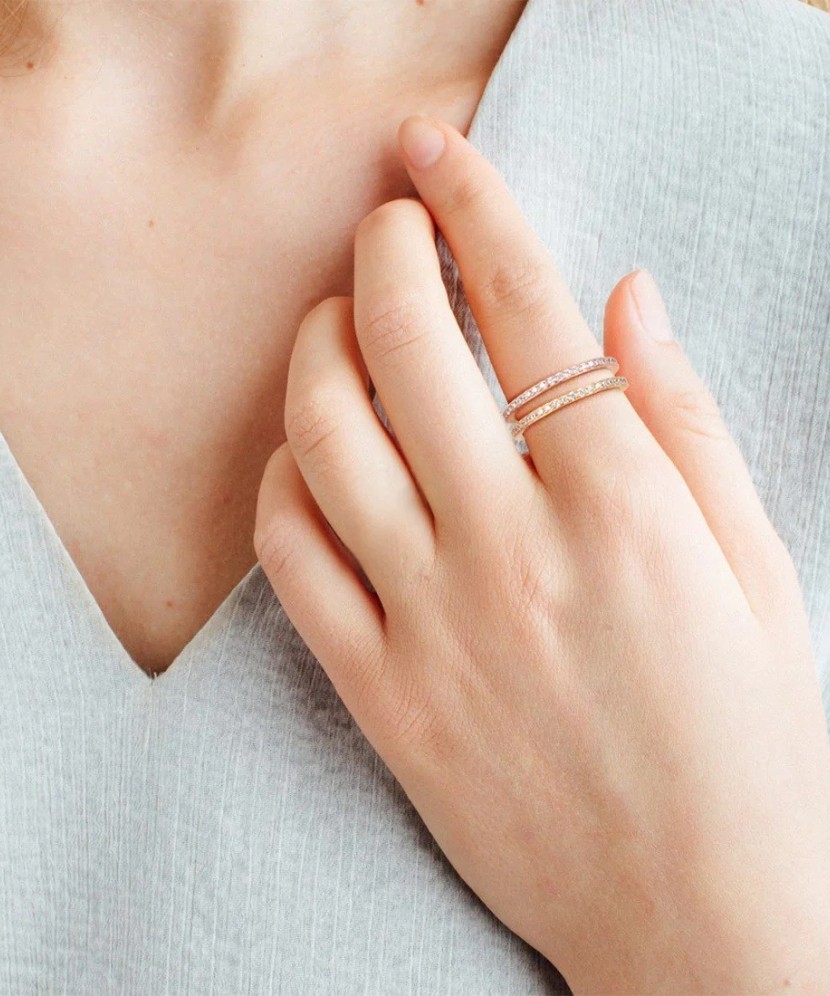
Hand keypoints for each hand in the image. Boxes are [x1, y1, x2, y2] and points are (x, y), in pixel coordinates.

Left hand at [254, 114, 829, 992]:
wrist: (698, 915)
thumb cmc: (751, 742)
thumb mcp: (759, 568)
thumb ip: (684, 422)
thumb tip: (624, 297)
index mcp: (624, 509)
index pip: (529, 310)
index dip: (477, 207)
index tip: (441, 151)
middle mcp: (513, 553)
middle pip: (405, 349)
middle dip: (384, 253)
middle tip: (387, 223)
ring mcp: (433, 628)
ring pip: (324, 440)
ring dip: (317, 351)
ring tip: (339, 321)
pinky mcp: (381, 698)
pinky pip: (290, 560)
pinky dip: (283, 480)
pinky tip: (310, 455)